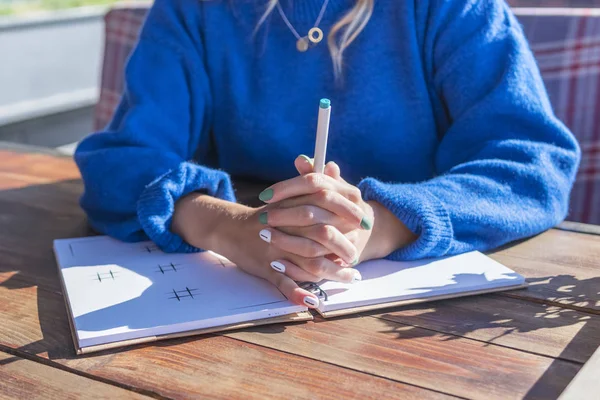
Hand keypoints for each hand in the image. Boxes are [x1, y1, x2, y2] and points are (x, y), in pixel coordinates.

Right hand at [171, 194, 354, 308]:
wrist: (231, 228)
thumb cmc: (267, 214)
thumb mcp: (288, 195)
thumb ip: (312, 180)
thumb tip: (334, 167)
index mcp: (292, 206)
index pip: (327, 208)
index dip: (349, 217)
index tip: (364, 225)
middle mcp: (285, 227)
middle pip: (323, 236)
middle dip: (345, 248)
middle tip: (357, 256)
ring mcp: (275, 249)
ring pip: (309, 262)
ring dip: (333, 273)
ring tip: (351, 277)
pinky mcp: (265, 267)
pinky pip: (284, 282)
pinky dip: (298, 292)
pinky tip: (314, 301)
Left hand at [260, 155, 416, 271]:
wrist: (363, 233)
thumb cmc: (338, 206)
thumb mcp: (329, 188)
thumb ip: (314, 174)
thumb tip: (301, 159)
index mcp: (345, 190)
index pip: (314, 182)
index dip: (288, 187)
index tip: (265, 195)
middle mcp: (350, 212)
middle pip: (314, 210)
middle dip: (285, 213)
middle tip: (263, 216)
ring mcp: (349, 236)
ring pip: (318, 236)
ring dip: (288, 239)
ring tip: (265, 235)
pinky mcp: (343, 258)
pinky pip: (319, 264)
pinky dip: (296, 265)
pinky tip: (276, 262)